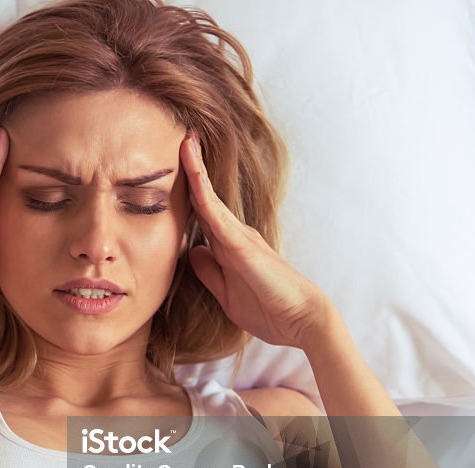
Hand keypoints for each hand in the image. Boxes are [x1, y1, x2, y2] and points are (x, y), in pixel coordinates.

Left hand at [180, 131, 333, 348]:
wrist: (302, 321)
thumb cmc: (268, 310)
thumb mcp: (226, 294)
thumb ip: (209, 273)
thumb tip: (192, 251)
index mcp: (229, 247)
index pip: (202, 214)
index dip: (188, 192)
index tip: (172, 171)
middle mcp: (234, 235)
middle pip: (204, 198)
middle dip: (191, 169)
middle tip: (181, 139)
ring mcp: (239, 236)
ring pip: (209, 198)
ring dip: (195, 170)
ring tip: (185, 141)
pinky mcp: (242, 244)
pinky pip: (216, 214)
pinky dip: (202, 192)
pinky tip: (192, 172)